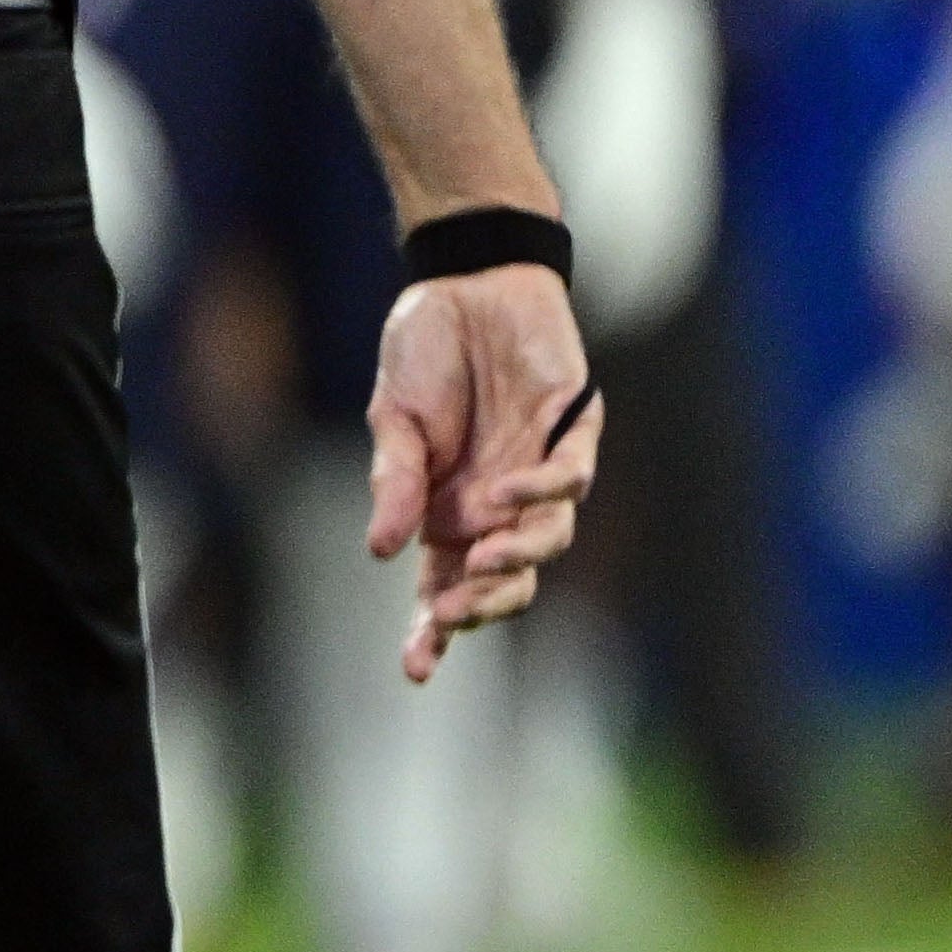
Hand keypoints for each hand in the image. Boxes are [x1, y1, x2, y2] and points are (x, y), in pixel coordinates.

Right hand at [365, 263, 602, 680]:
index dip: (432, 631)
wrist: (464, 280)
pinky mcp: (571, 432)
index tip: (416, 671)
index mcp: (448, 509)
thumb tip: (379, 550)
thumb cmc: (424, 350)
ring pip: (548, 542)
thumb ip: (394, 482)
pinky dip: (540, 493)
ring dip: (518, 559)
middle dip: (483, 607)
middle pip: (508, 581)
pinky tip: (503, 490)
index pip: (443, 583)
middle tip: (451, 613)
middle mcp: (498, 504)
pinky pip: (568, 480)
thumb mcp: (391, 420)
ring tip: (487, 560)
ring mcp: (538, 471)